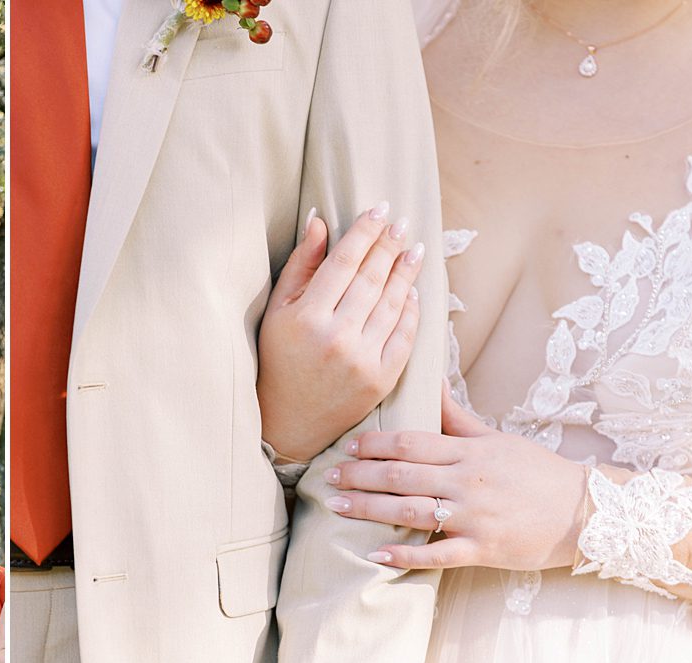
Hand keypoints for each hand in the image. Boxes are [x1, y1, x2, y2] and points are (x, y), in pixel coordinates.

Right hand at [257, 204, 424, 462]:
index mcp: (306, 318)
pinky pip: (404, 336)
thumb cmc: (278, 362)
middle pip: (372, 278)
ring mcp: (362, 360)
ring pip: (393, 304)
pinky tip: (413, 292)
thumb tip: (320, 221)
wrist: (288, 422)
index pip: (344, 262)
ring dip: (407, 272)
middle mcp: (336, 337)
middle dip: (389, 246)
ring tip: (414, 250)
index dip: (364, 232)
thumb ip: (301, 266)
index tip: (379, 210)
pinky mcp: (380, 380)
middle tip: (402, 224)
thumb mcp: (277, 312)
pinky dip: (412, 311)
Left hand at [327, 385, 587, 570]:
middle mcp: (468, 481)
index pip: (413, 442)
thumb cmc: (534, 472)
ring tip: (337, 506)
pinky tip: (375, 554)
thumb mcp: (495, 438)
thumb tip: (428, 379)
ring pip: (412, 511)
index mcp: (470, 452)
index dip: (376, 444)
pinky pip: (438, 554)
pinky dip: (405, 555)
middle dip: (361, 475)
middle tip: (327, 476)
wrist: (585, 511)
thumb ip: (455, 415)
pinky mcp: (483, 549)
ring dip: (370, 509)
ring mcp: (475, 516)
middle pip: (404, 475)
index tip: (347, 446)